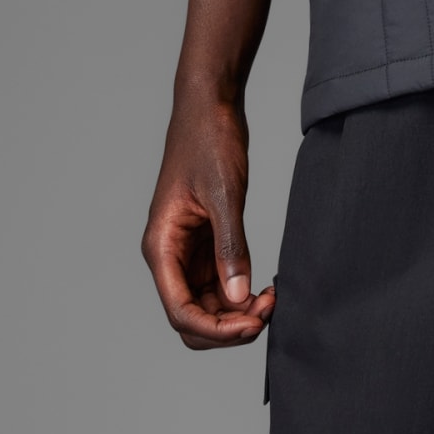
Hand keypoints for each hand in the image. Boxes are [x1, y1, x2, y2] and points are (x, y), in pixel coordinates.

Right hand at [142, 94, 275, 348]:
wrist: (209, 105)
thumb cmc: (209, 140)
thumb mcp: (224, 193)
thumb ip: (230, 246)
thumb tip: (238, 297)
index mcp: (161, 246)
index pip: (181, 311)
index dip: (216, 328)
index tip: (253, 324)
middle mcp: (169, 255)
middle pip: (191, 316)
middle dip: (227, 326)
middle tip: (268, 312)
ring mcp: (187, 250)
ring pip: (206, 304)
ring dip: (236, 312)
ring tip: (272, 299)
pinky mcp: (205, 240)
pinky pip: (217, 282)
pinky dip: (239, 292)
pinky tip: (264, 287)